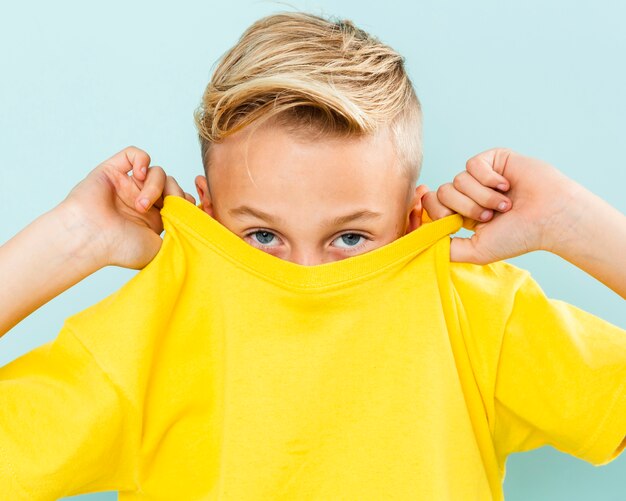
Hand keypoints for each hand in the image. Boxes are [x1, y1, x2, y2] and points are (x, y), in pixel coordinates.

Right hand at [59, 146, 196, 268]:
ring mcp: (128, 184)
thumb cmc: (119, 249)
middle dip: (174, 193)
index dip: (186, 202)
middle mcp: (142, 199)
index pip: (181, 200)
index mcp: (155, 218)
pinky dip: (143, 160)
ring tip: (141, 204)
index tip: (184, 213)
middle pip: (172, 183)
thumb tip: (196, 231)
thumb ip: (179, 238)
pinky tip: (140, 175)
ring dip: (155, 186)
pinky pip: (135, 154)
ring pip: (158, 171)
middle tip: (163, 209)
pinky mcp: (114, 171)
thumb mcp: (160, 249)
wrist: (89, 239)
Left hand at [422, 147, 578, 263]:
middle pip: (442, 193)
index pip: (432, 205)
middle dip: (465, 208)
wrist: (549, 217)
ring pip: (458, 180)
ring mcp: (480, 176)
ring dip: (482, 197)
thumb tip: (422, 241)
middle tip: (490, 217)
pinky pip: (472, 165)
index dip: (437, 211)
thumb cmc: (518, 236)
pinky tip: (506, 185)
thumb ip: (447, 249)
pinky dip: (488, 179)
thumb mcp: (476, 251)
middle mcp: (469, 194)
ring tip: (505, 205)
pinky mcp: (492, 160)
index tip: (455, 221)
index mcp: (463, 214)